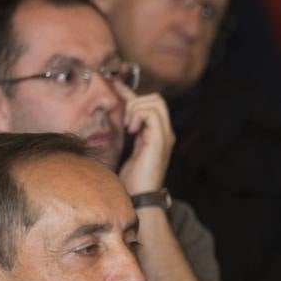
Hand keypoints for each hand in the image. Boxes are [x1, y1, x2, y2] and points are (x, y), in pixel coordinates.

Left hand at [114, 82, 174, 199]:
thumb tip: (120, 113)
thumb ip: (129, 129)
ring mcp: (165, 135)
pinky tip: (132, 131)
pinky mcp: (160, 139)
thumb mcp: (129, 147)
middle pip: (157, 98)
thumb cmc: (133, 177)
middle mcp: (165, 132)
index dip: (131, 92)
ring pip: (155, 102)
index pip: (149, 104)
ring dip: (136, 109)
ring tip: (128, 127)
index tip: (114, 85)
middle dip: (136, 101)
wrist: (139, 195)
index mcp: (158, 134)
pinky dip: (138, 116)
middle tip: (125, 121)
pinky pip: (151, 113)